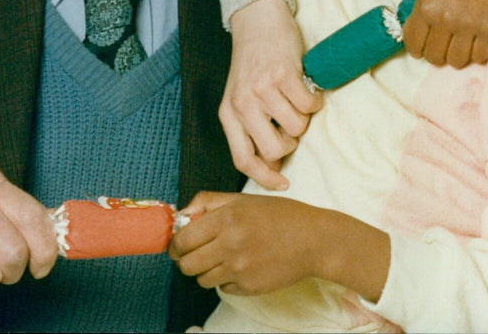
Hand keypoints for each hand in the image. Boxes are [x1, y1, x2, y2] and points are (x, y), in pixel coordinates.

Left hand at [169, 191, 320, 295]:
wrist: (312, 240)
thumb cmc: (277, 215)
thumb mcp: (242, 198)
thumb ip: (208, 202)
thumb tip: (182, 214)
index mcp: (225, 219)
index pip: (182, 240)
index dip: (175, 243)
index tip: (178, 244)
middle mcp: (230, 245)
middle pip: (187, 264)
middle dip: (185, 259)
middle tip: (194, 253)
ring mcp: (240, 270)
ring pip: (202, 279)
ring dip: (205, 270)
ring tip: (220, 258)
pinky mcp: (250, 288)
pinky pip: (223, 288)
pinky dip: (225, 280)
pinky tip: (240, 266)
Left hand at [219, 0, 321, 189]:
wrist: (257, 21)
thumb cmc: (253, 63)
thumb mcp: (240, 96)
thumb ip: (250, 126)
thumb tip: (273, 163)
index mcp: (228, 113)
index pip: (243, 159)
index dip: (264, 177)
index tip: (283, 183)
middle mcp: (242, 103)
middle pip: (273, 150)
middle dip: (289, 144)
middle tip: (290, 125)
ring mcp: (262, 89)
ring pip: (296, 128)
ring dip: (302, 117)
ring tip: (294, 98)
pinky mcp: (283, 75)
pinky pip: (308, 106)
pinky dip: (313, 100)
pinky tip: (304, 86)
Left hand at [405, 0, 487, 66]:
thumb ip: (417, 5)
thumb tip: (414, 28)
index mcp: (425, 7)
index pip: (413, 44)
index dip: (416, 49)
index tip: (421, 48)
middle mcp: (445, 19)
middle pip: (435, 57)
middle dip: (436, 53)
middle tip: (442, 44)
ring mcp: (469, 25)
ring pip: (457, 61)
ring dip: (456, 55)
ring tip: (459, 42)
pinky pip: (480, 57)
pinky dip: (476, 53)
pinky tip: (475, 41)